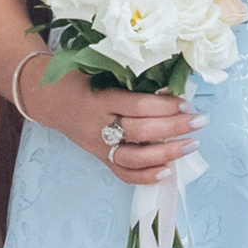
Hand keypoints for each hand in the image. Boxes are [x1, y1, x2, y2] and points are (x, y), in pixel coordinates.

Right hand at [39, 74, 201, 189]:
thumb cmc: (81, 79)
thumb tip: (172, 88)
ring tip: (191, 145)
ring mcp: (98, 146)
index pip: (137, 106)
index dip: (164, 106)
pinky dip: (146, 176)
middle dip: (173, 128)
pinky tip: (168, 171)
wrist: (49, 99)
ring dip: (167, 154)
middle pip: (140, 132)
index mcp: (99, 99)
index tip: (187, 103)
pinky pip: (123, 173)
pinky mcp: (99, 159)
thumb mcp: (101, 72)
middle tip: (199, 122)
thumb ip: (131, 81)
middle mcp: (98, 126)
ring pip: (134, 158)